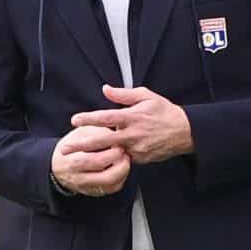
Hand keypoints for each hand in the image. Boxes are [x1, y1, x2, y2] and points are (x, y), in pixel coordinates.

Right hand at [51, 124, 129, 196]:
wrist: (59, 165)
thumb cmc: (71, 146)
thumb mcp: (80, 134)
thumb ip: (96, 133)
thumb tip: (114, 134)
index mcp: (73, 162)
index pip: (95, 161)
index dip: (111, 153)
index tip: (118, 143)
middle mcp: (80, 179)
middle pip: (107, 176)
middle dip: (121, 164)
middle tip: (124, 153)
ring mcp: (88, 188)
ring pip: (112, 185)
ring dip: (123, 171)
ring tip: (124, 159)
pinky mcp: (95, 192)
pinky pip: (113, 188)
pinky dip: (121, 177)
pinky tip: (120, 167)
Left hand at [70, 85, 192, 163]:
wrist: (185, 132)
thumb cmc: (165, 112)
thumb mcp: (146, 96)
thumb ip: (124, 95)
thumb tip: (105, 89)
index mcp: (132, 117)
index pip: (106, 117)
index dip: (89, 119)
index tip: (74, 121)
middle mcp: (132, 134)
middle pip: (102, 141)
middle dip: (81, 146)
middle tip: (65, 150)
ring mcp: (136, 148)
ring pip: (111, 153)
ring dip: (94, 156)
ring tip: (76, 160)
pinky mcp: (141, 159)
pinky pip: (124, 158)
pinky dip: (114, 156)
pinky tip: (105, 158)